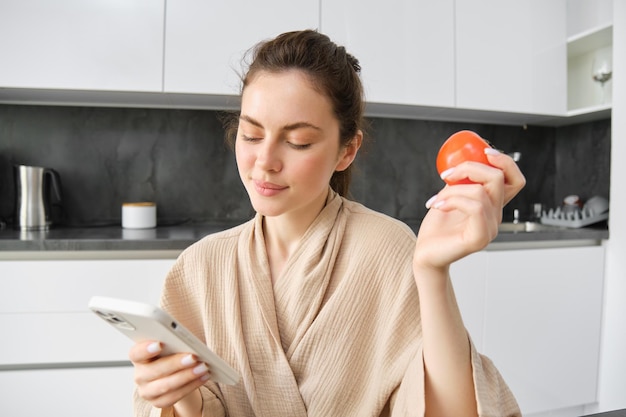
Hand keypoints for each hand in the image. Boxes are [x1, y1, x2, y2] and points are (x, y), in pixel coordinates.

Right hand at [129, 340, 208, 412]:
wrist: (171, 370)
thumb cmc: (169, 352)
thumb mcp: (168, 343)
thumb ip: (171, 340)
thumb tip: (186, 340)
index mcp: (138, 356)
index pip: (136, 353)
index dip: (146, 349)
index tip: (159, 344)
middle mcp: (139, 375)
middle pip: (154, 370)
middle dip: (176, 363)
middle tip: (193, 357)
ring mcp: (147, 391)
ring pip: (166, 386)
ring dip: (187, 376)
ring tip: (203, 367)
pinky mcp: (158, 402)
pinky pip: (175, 396)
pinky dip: (191, 386)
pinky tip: (203, 376)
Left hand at [414, 149, 524, 270]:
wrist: (426, 253)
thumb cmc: (437, 228)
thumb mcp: (449, 195)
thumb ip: (461, 180)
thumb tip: (462, 157)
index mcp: (492, 205)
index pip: (515, 180)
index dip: (505, 162)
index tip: (484, 151)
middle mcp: (496, 217)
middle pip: (498, 179)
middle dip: (470, 167)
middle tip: (446, 174)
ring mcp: (490, 229)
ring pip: (480, 192)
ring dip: (452, 190)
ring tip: (436, 200)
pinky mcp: (479, 238)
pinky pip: (474, 208)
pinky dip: (452, 200)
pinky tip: (437, 205)